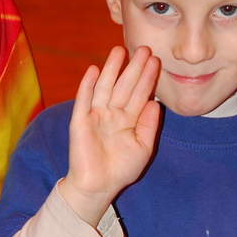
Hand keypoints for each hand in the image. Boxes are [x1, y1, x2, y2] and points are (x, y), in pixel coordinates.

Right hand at [61, 45, 160, 226]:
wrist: (98, 187)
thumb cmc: (121, 170)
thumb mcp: (143, 147)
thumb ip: (149, 124)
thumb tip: (156, 102)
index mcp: (129, 119)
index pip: (140, 94)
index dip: (147, 78)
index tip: (156, 61)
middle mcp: (113, 113)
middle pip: (124, 86)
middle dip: (133, 68)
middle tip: (143, 48)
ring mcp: (96, 115)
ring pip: (105, 87)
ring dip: (112, 69)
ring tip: (119, 50)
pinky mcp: (81, 121)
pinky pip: (84, 100)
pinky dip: (88, 85)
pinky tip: (94, 70)